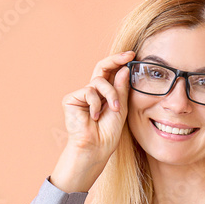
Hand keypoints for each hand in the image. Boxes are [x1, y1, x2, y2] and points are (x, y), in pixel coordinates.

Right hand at [50, 51, 134, 192]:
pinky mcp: (71, 99)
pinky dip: (96, 104)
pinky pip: (89, 91)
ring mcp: (81, 95)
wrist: (96, 148)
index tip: (133, 55)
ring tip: (113, 109)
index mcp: (105, 93)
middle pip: (102, 67)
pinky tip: (94, 117)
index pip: (111, 72)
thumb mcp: (121, 108)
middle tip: (129, 56)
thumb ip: (121, 89)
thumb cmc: (108, 132)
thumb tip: (124, 68)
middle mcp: (93, 91)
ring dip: (110, 94)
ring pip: (99, 81)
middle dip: (115, 60)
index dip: (120, 62)